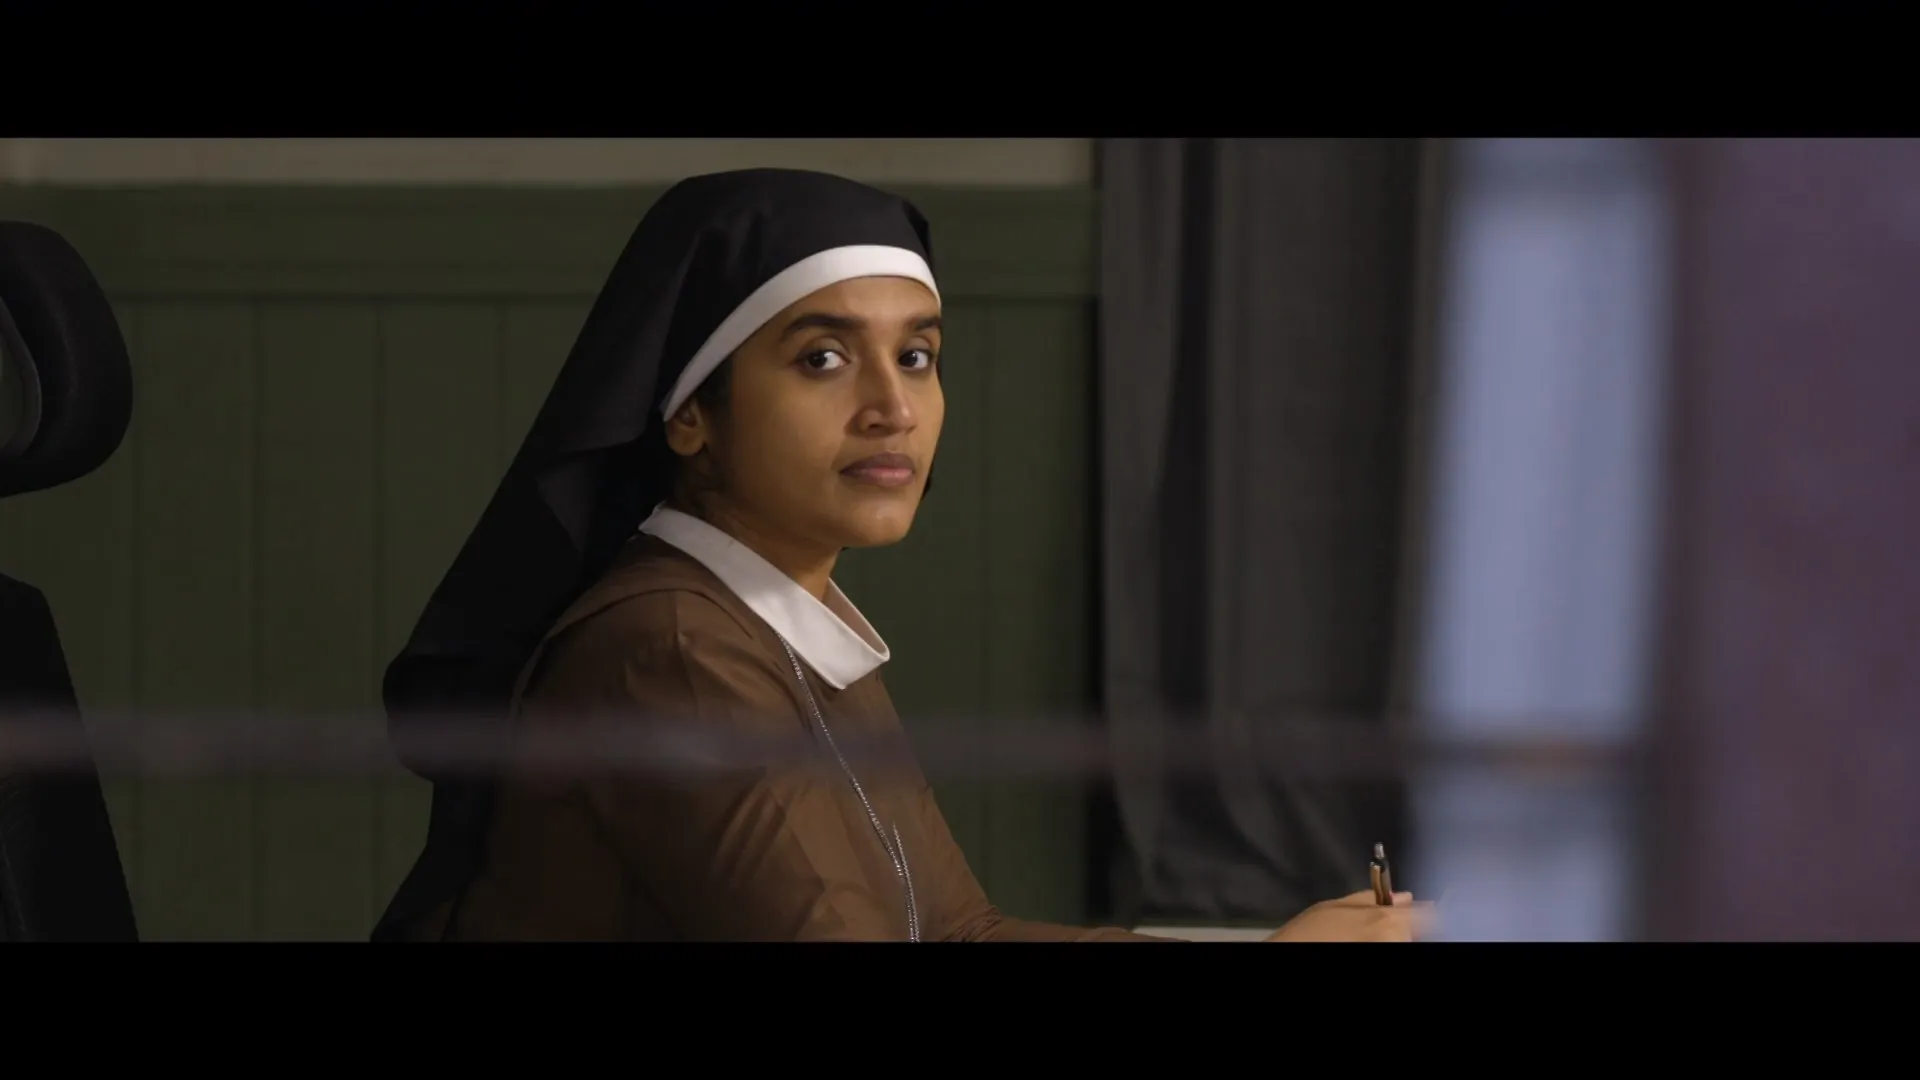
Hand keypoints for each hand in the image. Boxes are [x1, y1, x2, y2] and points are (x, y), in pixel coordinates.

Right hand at [1263, 890, 1433, 941]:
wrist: (1291, 956)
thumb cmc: (1308, 933)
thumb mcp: (1335, 905)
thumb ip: (1372, 898)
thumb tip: (1404, 897)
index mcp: (1386, 922)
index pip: (1430, 915)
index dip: (1430, 910)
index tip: (1429, 909)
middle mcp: (1396, 941)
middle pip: (1422, 931)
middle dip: (1412, 925)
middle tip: (1391, 922)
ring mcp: (1391, 953)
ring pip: (1408, 940)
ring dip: (1399, 935)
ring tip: (1371, 934)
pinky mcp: (1387, 962)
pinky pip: (1396, 946)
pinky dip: (1391, 942)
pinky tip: (1370, 940)